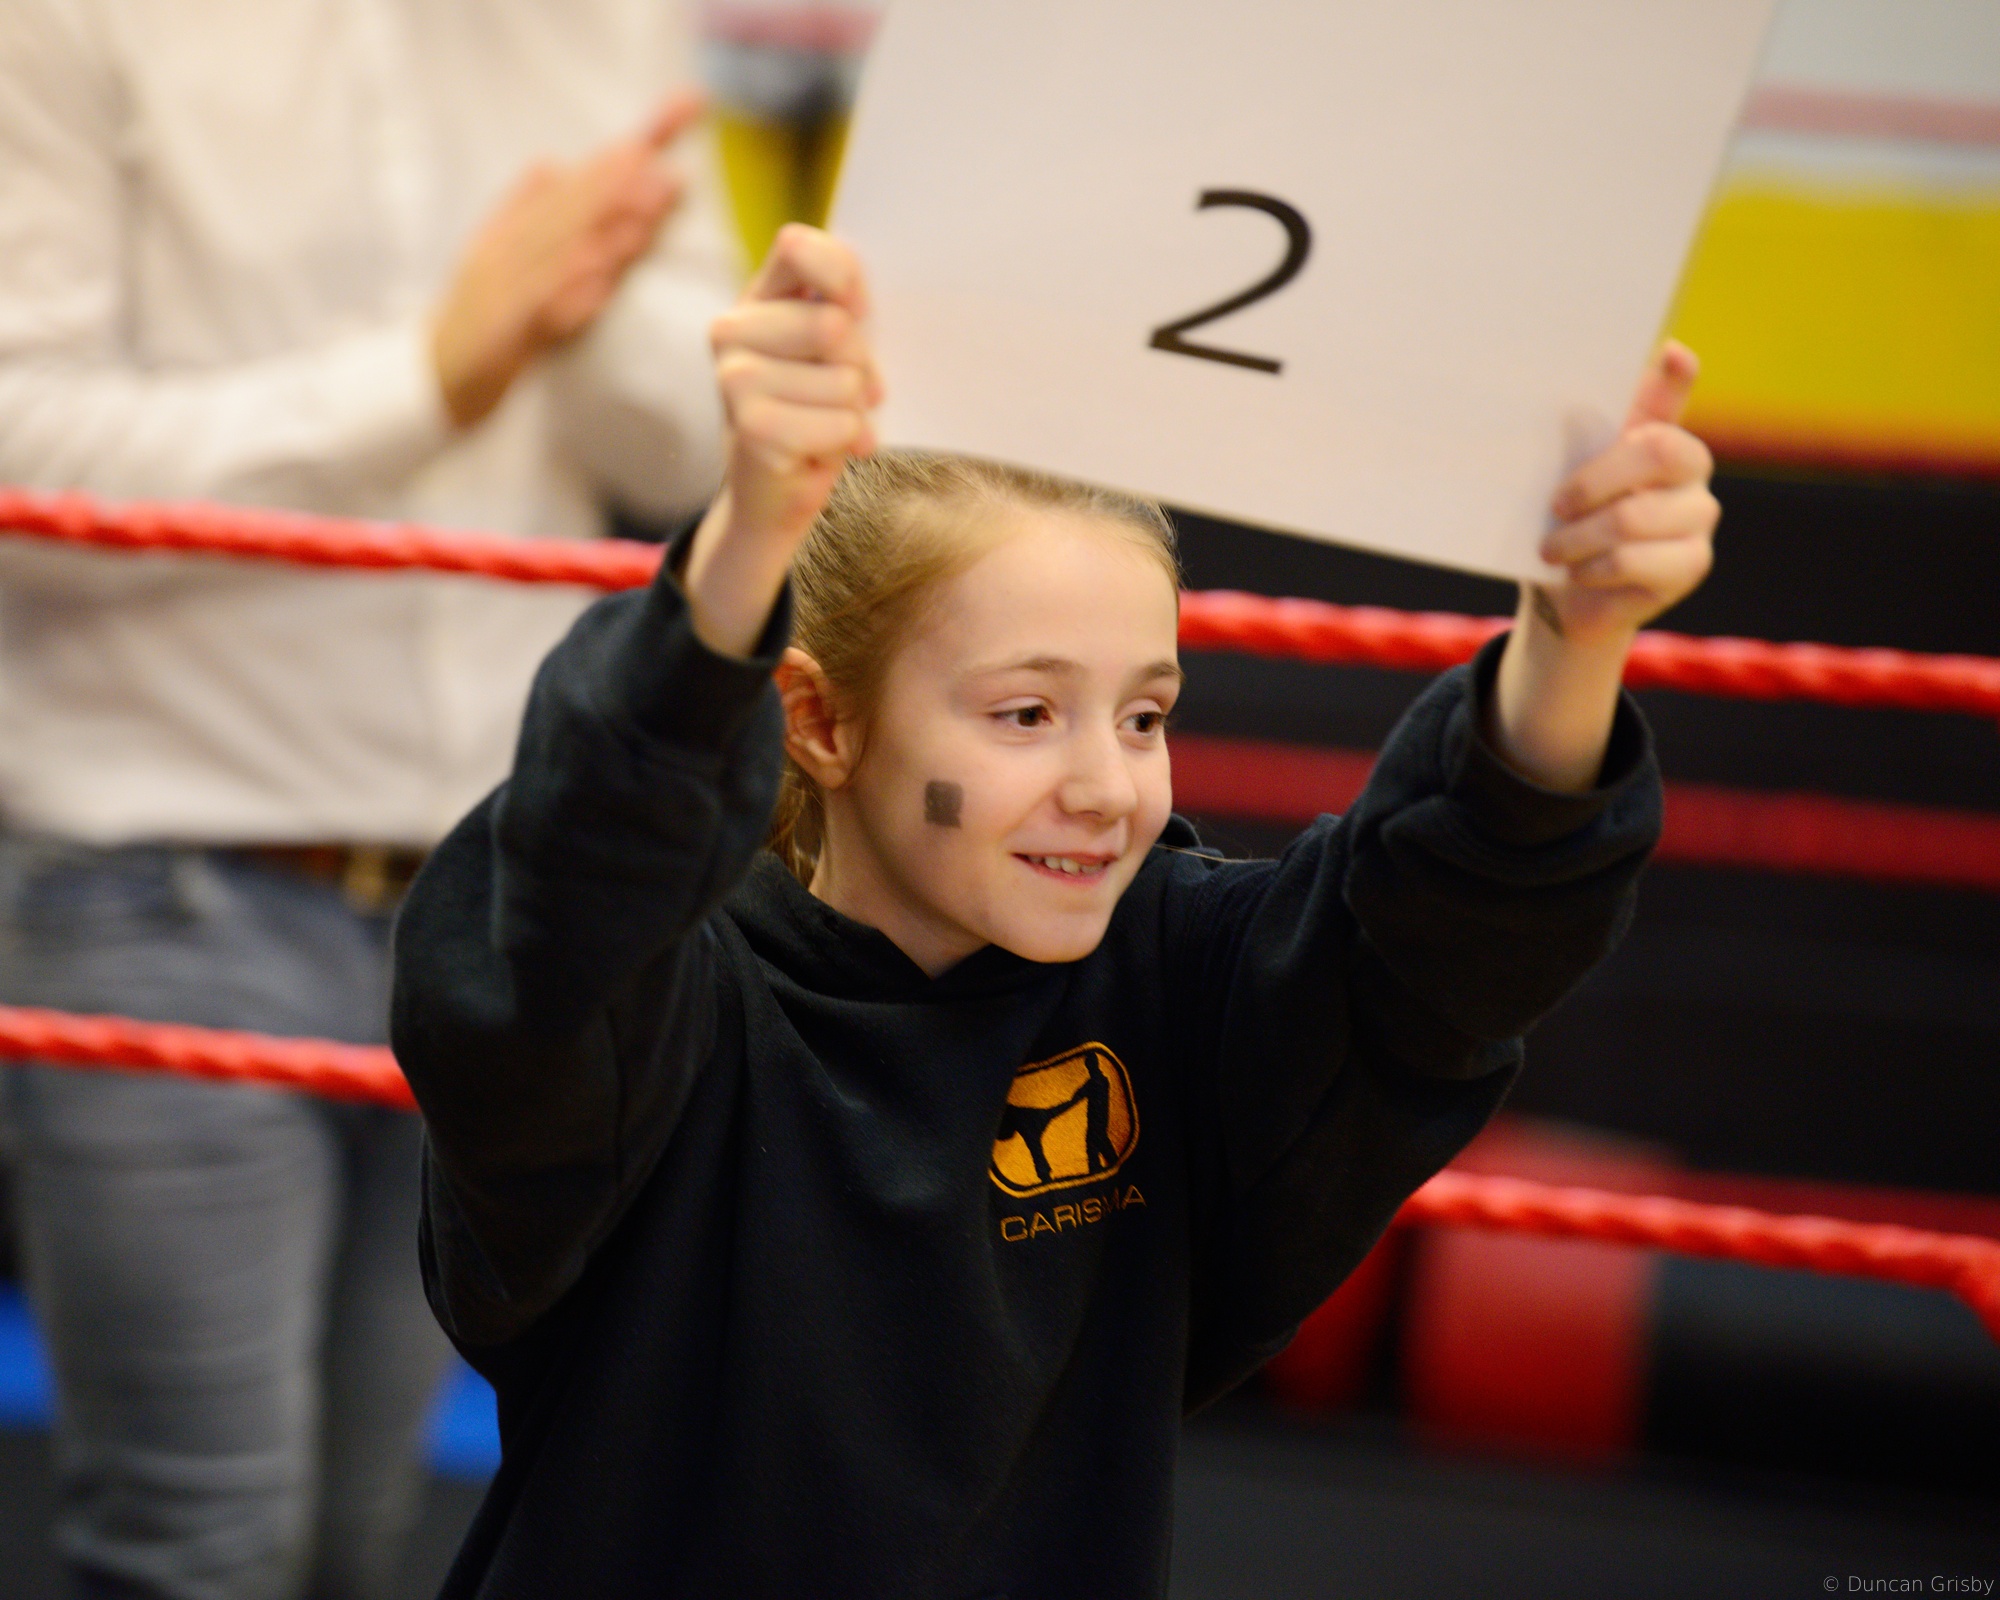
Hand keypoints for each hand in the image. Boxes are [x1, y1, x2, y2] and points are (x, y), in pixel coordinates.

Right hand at [430, 93, 703, 427]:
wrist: (434, 378)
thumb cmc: (479, 319)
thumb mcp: (496, 258)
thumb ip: (524, 211)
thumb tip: (550, 163)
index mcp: (515, 233)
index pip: (574, 191)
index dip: (616, 162)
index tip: (659, 135)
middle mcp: (508, 253)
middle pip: (569, 216)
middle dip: (617, 192)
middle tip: (663, 175)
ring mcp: (503, 292)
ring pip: (560, 260)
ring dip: (605, 239)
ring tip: (648, 220)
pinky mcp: (501, 337)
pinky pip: (541, 316)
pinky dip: (572, 298)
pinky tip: (604, 285)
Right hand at [681, 225, 882, 655]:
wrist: (778, 492)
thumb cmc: (817, 412)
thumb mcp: (837, 352)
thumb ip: (845, 311)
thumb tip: (854, 307)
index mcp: (757, 296)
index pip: (798, 247)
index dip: (844, 277)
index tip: (859, 311)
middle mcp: (731, 328)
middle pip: (835, 326)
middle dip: (860, 368)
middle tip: (848, 394)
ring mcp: (731, 376)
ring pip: (843, 379)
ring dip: (854, 411)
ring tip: (832, 424)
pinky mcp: (748, 425)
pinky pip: (837, 423)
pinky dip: (847, 440)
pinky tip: (823, 450)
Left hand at [1531, 341, 1719, 649]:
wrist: (1569, 597)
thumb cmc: (1565, 528)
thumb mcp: (1559, 483)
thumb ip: (1569, 448)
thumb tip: (1563, 412)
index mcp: (1656, 435)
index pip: (1672, 394)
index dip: (1675, 375)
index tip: (1670, 351)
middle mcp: (1690, 468)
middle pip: (1659, 454)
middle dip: (1595, 481)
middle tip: (1556, 506)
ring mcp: (1699, 515)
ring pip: (1633, 517)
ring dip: (1579, 537)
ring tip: (1552, 550)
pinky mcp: (1692, 563)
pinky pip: (1632, 560)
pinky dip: (1592, 569)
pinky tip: (1579, 573)